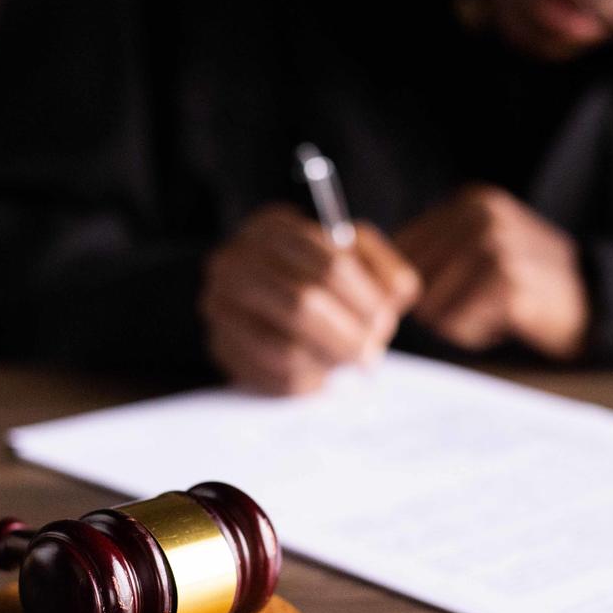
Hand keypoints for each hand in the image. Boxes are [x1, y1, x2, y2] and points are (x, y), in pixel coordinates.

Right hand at [201, 204, 419, 394]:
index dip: (365, 300)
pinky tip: (321, 375)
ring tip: (347, 364)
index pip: (330, 266)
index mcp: (272, 229)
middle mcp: (235, 262)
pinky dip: (307, 383)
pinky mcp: (220, 346)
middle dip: (347, 337)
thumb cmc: (318, 274)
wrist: (260, 293)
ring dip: (328, 363)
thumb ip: (383, 269)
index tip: (384, 320)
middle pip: (302, 305)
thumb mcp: (355, 255)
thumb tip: (393, 298)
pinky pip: (270, 378)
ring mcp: (219, 306)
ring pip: (284, 349)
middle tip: (370, 354)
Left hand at [394, 184, 589, 359]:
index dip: (411, 284)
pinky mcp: (507, 284)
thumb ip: (435, 250)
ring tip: (492, 311)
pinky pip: (457, 324)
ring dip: (456, 322)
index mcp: (470, 202)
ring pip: (431, 305)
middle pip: (412, 279)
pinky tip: (505, 322)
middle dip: (435, 305)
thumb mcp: (484, 245)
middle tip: (477, 304)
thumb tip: (371, 276)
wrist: (594, 302)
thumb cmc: (527, 282)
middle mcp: (481, 216)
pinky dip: (474, 334)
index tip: (444, 294)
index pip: (401, 248)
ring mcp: (496, 247)